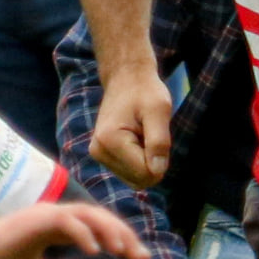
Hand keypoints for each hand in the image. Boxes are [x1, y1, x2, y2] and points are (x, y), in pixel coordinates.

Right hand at [0, 200, 142, 258]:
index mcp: (50, 228)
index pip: (94, 228)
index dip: (117, 240)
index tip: (137, 258)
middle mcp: (50, 216)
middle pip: (98, 218)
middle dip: (122, 235)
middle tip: (141, 256)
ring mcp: (42, 215)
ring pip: (87, 215)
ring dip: (109, 231)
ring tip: (124, 251)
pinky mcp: (34, 221)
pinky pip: (67, 222)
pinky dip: (84, 234)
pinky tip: (95, 251)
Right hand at [90, 63, 173, 187]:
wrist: (125, 78)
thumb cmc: (145, 91)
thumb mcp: (159, 111)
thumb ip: (159, 142)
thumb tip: (157, 172)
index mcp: (110, 141)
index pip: (144, 172)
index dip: (160, 160)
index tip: (159, 135)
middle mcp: (98, 152)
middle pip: (138, 180)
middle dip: (152, 163)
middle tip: (151, 135)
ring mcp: (98, 155)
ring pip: (133, 179)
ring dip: (146, 162)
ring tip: (143, 136)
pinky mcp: (101, 156)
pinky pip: (128, 173)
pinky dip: (138, 161)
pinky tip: (137, 140)